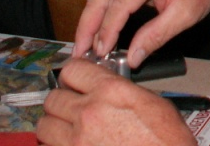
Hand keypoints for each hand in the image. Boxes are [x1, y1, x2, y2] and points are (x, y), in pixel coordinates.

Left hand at [37, 60, 193, 145]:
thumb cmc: (166, 141)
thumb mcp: (152, 102)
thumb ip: (122, 90)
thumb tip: (108, 89)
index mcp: (110, 92)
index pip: (72, 70)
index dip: (73, 75)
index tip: (74, 81)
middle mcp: (88, 113)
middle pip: (53, 98)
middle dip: (61, 101)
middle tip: (70, 106)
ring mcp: (77, 141)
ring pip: (44, 126)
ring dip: (53, 126)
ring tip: (66, 130)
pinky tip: (71, 145)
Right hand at [72, 0, 209, 67]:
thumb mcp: (184, 17)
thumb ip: (155, 36)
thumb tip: (132, 58)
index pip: (119, 4)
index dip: (107, 31)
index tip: (102, 53)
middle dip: (87, 28)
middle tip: (80, 54)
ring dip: (90, 22)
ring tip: (85, 49)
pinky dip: (99, 14)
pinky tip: (95, 34)